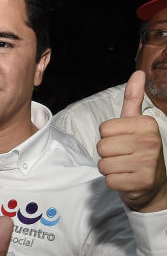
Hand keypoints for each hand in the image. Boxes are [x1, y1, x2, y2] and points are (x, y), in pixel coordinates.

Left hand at [97, 70, 166, 212]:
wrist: (153, 182)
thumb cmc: (138, 150)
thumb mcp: (136, 123)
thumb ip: (133, 98)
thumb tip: (138, 73)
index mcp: (147, 124)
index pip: (104, 128)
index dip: (108, 137)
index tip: (123, 141)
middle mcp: (150, 142)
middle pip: (102, 147)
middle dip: (107, 153)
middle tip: (123, 156)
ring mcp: (148, 163)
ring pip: (103, 164)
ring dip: (109, 168)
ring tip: (124, 167)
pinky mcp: (141, 182)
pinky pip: (109, 180)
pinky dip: (114, 182)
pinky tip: (126, 178)